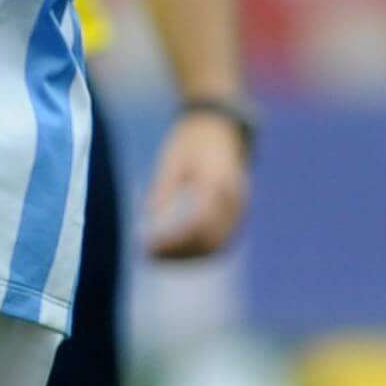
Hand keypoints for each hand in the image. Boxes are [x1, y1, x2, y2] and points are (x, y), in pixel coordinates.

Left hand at [142, 107, 253, 259]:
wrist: (220, 126)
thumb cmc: (190, 141)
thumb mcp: (172, 160)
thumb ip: (163, 190)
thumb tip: (146, 219)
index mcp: (217, 182)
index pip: (198, 224)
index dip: (173, 241)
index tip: (146, 246)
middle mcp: (234, 199)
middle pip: (210, 241)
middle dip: (179, 255)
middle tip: (148, 256)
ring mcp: (239, 208)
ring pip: (217, 247)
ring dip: (188, 259)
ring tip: (158, 258)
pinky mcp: (237, 214)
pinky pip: (221, 242)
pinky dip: (198, 252)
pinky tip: (174, 253)